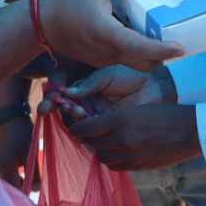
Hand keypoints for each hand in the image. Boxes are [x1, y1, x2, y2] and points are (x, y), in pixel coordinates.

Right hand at [0, 113, 33, 190]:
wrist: (12, 117)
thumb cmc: (22, 133)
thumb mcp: (30, 152)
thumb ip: (34, 172)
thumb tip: (37, 190)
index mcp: (5, 167)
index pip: (15, 190)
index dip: (26, 195)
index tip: (38, 194)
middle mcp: (0, 169)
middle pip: (12, 188)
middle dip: (25, 190)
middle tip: (38, 188)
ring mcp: (0, 166)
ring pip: (12, 182)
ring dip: (23, 183)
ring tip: (36, 180)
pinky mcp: (3, 162)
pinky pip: (11, 176)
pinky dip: (20, 178)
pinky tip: (29, 174)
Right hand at [37, 0, 184, 71]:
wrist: (40, 23)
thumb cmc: (66, 1)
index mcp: (108, 34)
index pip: (142, 49)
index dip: (163, 50)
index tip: (181, 47)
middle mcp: (108, 53)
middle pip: (145, 63)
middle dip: (163, 56)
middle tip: (175, 39)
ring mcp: (103, 60)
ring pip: (136, 64)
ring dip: (150, 54)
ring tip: (159, 34)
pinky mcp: (99, 61)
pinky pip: (124, 60)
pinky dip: (136, 52)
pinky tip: (137, 33)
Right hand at [51, 64, 174, 121]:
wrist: (154, 86)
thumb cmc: (130, 74)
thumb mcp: (106, 75)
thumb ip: (88, 84)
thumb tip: (66, 93)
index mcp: (84, 86)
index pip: (64, 92)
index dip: (55, 95)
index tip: (52, 97)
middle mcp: (87, 101)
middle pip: (67, 107)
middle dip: (64, 107)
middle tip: (68, 104)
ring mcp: (96, 115)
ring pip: (78, 119)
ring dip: (75, 116)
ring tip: (78, 110)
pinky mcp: (106, 127)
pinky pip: (92, 130)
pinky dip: (87, 127)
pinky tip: (87, 120)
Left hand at [71, 103, 202, 171]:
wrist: (190, 132)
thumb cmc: (166, 114)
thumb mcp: (137, 110)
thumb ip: (117, 119)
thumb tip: (98, 126)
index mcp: (120, 121)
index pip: (86, 128)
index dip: (77, 127)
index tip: (75, 126)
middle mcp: (121, 140)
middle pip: (91, 144)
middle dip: (86, 139)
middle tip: (86, 133)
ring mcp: (129, 156)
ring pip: (101, 157)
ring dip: (99, 150)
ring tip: (103, 143)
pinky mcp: (138, 166)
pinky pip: (115, 166)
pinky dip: (112, 160)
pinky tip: (116, 152)